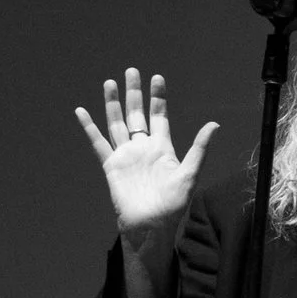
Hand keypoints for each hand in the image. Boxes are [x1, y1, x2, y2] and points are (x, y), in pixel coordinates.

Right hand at [75, 69, 216, 257]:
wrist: (151, 226)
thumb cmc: (173, 204)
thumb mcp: (190, 173)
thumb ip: (199, 148)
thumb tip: (215, 124)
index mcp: (163, 148)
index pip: (160, 116)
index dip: (158, 97)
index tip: (157, 77)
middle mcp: (143, 148)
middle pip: (137, 114)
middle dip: (134, 93)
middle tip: (132, 71)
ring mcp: (126, 155)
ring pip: (117, 123)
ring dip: (112, 104)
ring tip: (110, 82)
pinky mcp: (111, 166)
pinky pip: (98, 143)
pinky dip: (89, 127)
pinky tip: (81, 111)